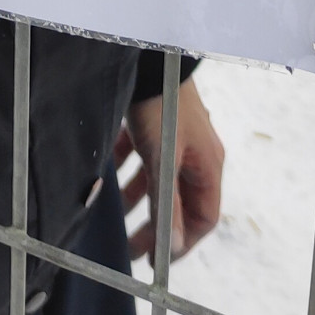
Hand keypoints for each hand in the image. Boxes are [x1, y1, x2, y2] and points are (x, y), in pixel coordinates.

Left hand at [115, 76, 223, 267]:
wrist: (148, 54)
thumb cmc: (161, 105)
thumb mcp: (163, 159)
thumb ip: (168, 203)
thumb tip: (174, 247)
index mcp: (207, 166)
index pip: (204, 218)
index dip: (183, 243)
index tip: (156, 260)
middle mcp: (196, 154)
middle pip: (180, 202)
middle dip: (157, 225)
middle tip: (130, 246)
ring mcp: (177, 138)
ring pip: (159, 181)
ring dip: (139, 198)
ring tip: (114, 214)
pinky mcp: (156, 122)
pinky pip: (144, 156)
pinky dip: (127, 168)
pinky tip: (107, 172)